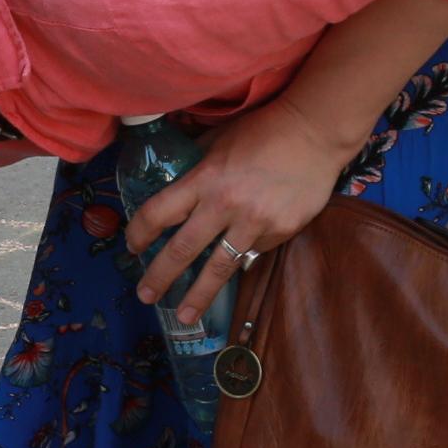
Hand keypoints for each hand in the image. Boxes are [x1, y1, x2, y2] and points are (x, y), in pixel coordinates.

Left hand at [120, 105, 362, 323]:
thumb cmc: (263, 131)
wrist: (315, 133)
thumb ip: (194, 163)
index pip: (159, 213)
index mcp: (205, 179)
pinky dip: (242, 255)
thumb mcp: (219, 139)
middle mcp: (226, 205)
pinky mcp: (281, 232)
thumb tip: (169, 178)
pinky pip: (253, 252)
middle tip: (146, 296)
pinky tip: (237, 258)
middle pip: (183, 250)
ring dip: (198, 296)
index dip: (140, 233)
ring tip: (184, 316)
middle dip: (160, 277)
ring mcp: (256, 223)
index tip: (132, 248)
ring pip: (219, 268)